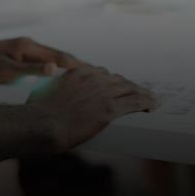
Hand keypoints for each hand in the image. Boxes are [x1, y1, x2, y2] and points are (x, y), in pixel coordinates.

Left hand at [0, 36, 89, 83]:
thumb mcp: (5, 70)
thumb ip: (30, 70)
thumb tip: (54, 68)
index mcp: (27, 46)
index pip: (58, 56)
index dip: (77, 65)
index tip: (95, 73)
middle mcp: (28, 45)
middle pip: (58, 56)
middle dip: (78, 65)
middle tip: (99, 75)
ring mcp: (24, 50)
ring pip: (51, 59)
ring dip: (68, 67)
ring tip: (86, 76)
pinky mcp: (19, 56)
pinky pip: (42, 62)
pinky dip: (56, 68)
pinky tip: (61, 76)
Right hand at [28, 66, 160, 152]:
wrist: (44, 123)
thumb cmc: (40, 113)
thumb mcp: (45, 93)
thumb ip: (53, 91)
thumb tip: (45, 97)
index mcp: (77, 73)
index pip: (101, 72)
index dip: (113, 80)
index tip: (118, 84)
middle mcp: (92, 79)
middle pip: (117, 79)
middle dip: (129, 85)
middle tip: (138, 91)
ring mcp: (101, 92)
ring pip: (129, 88)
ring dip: (142, 92)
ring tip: (152, 97)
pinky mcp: (109, 108)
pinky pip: (134, 102)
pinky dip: (147, 102)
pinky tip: (154, 104)